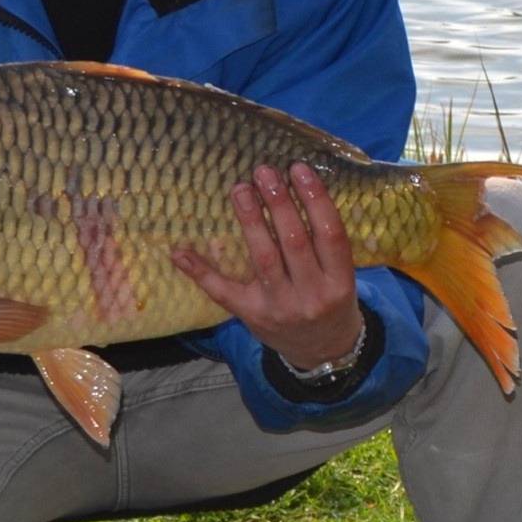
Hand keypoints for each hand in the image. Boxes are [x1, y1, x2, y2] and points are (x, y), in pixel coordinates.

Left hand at [172, 163, 361, 370]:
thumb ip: (324, 242)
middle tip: (264, 172)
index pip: (331, 235)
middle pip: (294, 242)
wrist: (323, 352)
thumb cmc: (330, 301)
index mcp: (340, 282)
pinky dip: (200, 272)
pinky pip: (223, 292)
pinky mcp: (251, 316)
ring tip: (241, 190)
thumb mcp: (340, 276)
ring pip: (263, 260)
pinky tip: (180, 252)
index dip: (316, 200)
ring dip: (250, 221)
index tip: (298, 169)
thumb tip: (295, 188)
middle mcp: (311, 296)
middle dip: (278, 204)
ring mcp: (279, 308)